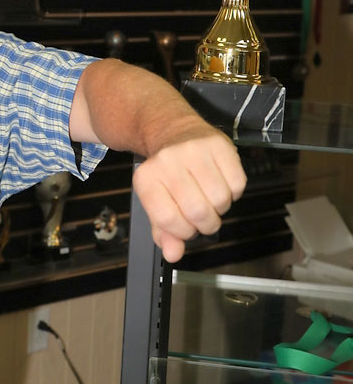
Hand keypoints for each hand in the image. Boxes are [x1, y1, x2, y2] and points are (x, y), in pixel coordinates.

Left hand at [132, 129, 246, 262]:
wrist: (173, 129)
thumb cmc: (166, 172)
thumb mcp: (156, 201)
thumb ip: (164, 231)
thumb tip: (173, 254)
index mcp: (147, 178)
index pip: (168, 220)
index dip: (182, 232)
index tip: (185, 227)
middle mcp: (168, 161)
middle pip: (198, 212)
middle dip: (205, 224)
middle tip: (202, 217)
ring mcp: (194, 151)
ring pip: (220, 199)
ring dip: (220, 208)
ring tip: (210, 198)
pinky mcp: (219, 145)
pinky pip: (237, 184)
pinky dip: (233, 192)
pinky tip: (221, 183)